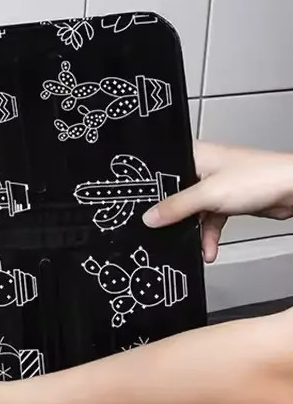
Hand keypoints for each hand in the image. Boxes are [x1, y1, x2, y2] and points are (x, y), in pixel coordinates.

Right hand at [143, 141, 292, 261]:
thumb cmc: (261, 177)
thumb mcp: (208, 194)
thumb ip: (176, 207)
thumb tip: (150, 217)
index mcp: (194, 155)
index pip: (161, 172)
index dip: (151, 192)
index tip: (143, 212)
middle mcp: (203, 168)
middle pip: (175, 196)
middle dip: (173, 218)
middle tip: (165, 231)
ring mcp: (215, 185)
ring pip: (192, 212)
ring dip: (193, 231)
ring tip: (193, 246)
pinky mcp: (226, 200)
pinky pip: (208, 220)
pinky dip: (207, 235)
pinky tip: (208, 248)